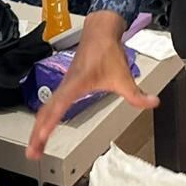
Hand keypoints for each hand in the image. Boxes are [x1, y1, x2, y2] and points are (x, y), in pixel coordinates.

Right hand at [26, 11, 158, 159]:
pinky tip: (43, 128)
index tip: (42, 137)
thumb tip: (153, 103)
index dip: (50, 122)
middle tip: (32, 153)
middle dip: (37, 133)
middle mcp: (66, 85)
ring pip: (45, 109)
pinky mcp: (65, 86)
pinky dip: (44, 118)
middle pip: (45, 112)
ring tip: (35, 148)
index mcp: (77, 83)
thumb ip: (137, 94)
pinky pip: (49, 104)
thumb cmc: (107, 51)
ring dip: (38, 128)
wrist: (100, 32)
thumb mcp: (124, 76)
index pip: (59, 105)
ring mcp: (63, 85)